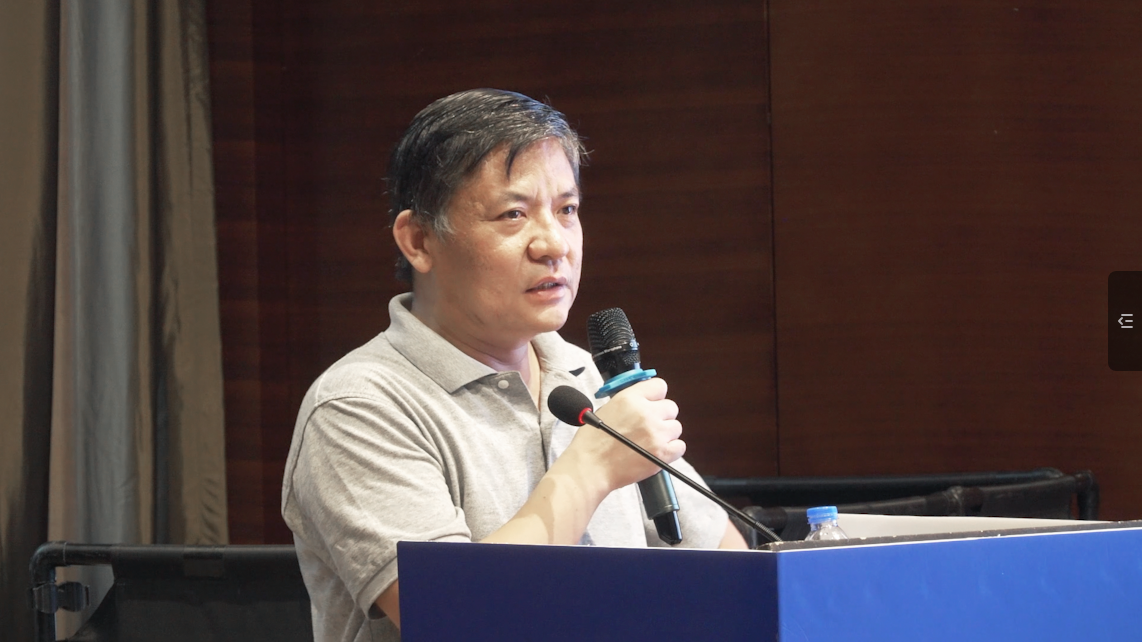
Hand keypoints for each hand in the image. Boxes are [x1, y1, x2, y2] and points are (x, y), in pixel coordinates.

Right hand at [565, 378, 684, 491]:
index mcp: (630, 399)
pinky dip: (671, 450)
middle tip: (649, 426)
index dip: (656, 396)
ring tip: (649, 442)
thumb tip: (644, 400)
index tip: (652, 403)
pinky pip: (680, 446)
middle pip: (671, 407)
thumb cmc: (592, 442)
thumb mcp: (606, 409)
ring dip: (665, 433)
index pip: (659, 386)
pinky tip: (656, 452)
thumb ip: (629, 402)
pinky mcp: (662, 453)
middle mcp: (646, 413)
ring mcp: (656, 433)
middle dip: (661, 416)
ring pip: (676, 427)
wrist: (591, 468)